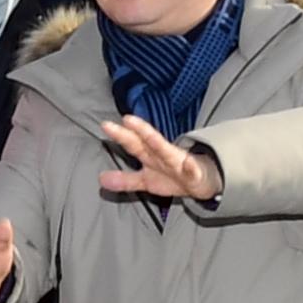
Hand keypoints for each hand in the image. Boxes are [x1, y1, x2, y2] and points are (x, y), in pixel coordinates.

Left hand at [96, 116, 219, 203]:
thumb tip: (101, 179)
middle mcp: (162, 155)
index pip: (134, 143)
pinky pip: (192, 171)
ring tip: (148, 135)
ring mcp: (179, 163)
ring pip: (168, 151)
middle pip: (148, 141)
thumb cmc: (173, 177)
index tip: (106, 126)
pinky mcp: (194, 174)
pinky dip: (190, 167)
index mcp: (151, 156)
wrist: (201, 182)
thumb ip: (125, 179)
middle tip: (126, 119)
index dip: (121, 135)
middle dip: (138, 130)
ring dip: (159, 142)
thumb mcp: (146, 180)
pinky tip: (188, 164)